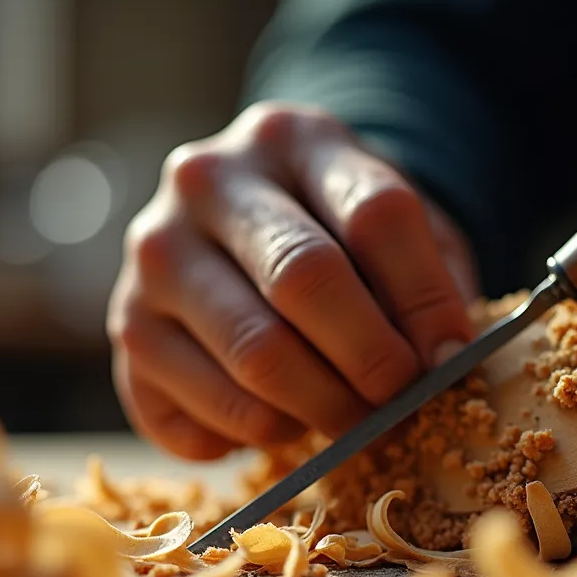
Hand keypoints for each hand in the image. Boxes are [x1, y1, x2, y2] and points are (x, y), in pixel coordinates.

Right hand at [108, 102, 476, 458]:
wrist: (246, 224)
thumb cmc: (341, 233)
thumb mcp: (399, 228)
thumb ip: (430, 283)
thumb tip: (442, 362)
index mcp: (294, 138)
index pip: (376, 214)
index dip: (426, 299)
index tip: (450, 357)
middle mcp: (207, 182)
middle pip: (304, 278)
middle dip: (370, 360)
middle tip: (401, 406)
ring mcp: (153, 254)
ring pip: (252, 354)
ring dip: (319, 410)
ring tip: (349, 421)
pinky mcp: (125, 328)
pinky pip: (193, 412)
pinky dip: (250, 438)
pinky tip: (279, 422)